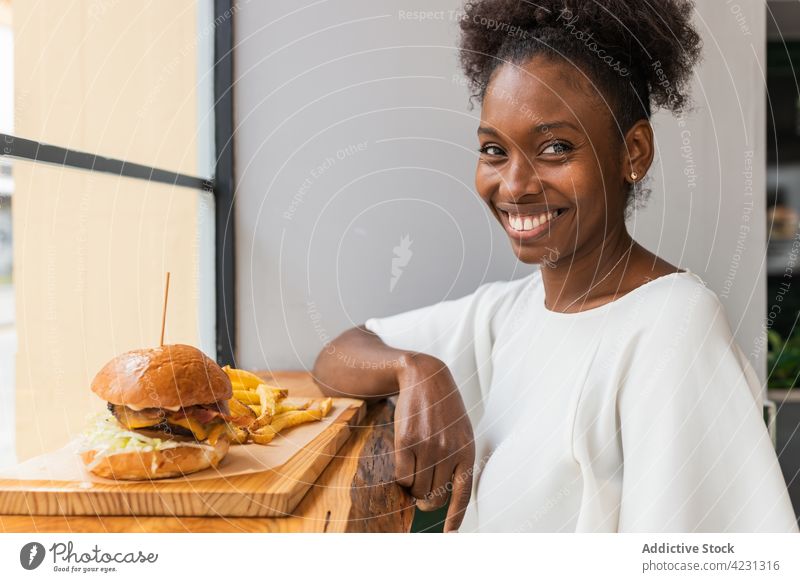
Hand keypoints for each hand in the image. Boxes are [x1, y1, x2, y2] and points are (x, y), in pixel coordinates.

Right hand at [393, 353, 475, 532]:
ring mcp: (427, 446)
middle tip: (421, 493)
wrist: (425, 377)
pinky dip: (401, 478)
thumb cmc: (444, 410)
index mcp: (467, 451)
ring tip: (414, 473)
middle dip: (426, 500)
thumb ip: (458, 460)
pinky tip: (403, 465)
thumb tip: (443, 496)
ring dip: (412, 488)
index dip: (455, 518)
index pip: (462, 494)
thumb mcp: (461, 432)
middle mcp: (449, 451)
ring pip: (416, 488)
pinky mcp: (406, 441)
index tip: (449, 535)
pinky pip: (401, 476)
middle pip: (434, 496)